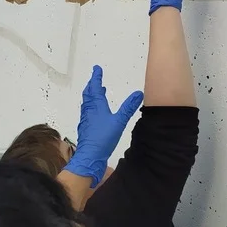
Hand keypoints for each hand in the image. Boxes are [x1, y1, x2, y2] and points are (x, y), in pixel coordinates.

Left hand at [64, 66, 142, 187]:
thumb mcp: (119, 121)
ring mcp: (87, 119)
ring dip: (92, 95)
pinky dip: (93, 106)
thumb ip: (128, 107)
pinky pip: (89, 112)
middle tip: (95, 78)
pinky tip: (98, 112)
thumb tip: (139, 92)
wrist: (89, 157)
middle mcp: (89, 110)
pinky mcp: (87, 128)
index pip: (95, 87)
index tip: (96, 68)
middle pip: (89, 94)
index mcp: (96, 106)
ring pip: (88, 103)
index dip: (96, 77)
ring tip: (99, 92)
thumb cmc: (103, 137)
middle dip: (92, 85)